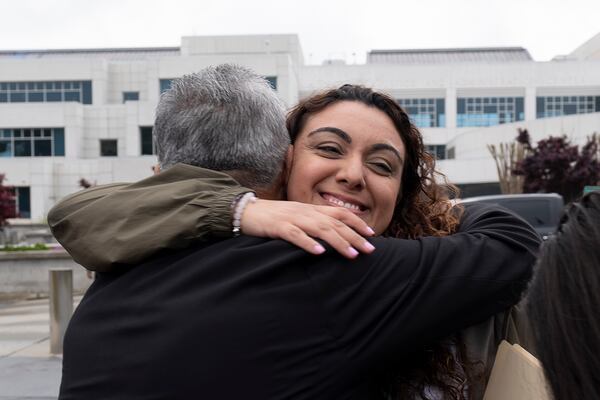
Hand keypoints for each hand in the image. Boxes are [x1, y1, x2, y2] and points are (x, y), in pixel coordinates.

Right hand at [240, 199, 375, 258]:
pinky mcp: (278, 227)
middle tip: (369, 250)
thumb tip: (333, 236)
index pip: (340, 213)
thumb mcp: (297, 217)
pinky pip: (296, 235)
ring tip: (351, 255)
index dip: (357, 223)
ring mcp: (293, 218)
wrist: (246, 211)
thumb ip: (314, 223)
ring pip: (321, 229)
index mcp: (311, 209)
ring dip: (338, 242)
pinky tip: (320, 253)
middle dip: (354, 237)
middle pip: (335, 223)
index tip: (372, 234)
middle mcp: (306, 212)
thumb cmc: (273, 217)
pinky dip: (309, 244)